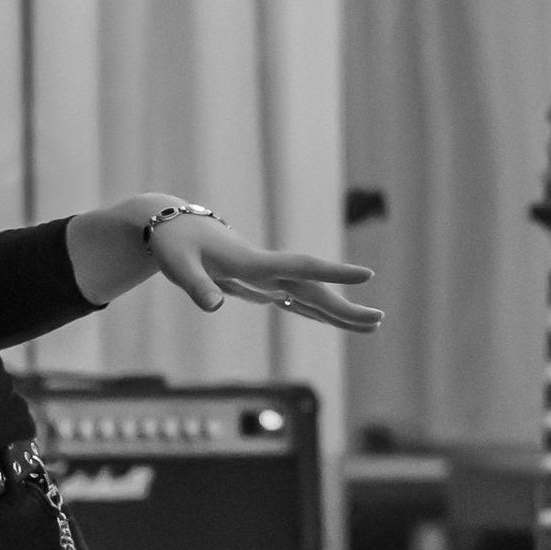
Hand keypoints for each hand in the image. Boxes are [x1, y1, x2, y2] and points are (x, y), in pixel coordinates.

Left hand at [118, 198, 384, 332]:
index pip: (301, 267)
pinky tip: (339, 321)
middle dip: (347, 307)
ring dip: (341, 312)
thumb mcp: (178, 267)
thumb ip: (197, 287)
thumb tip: (214, 306)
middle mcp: (267, 270)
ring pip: (312, 296)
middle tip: (379, 320)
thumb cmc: (173, 244)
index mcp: (252, 263)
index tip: (366, 275)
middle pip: (316, 289)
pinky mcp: (261, 285)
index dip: (334, 272)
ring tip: (375, 325)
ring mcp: (267, 278)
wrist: (171, 224)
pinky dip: (320, 313)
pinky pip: (298, 302)